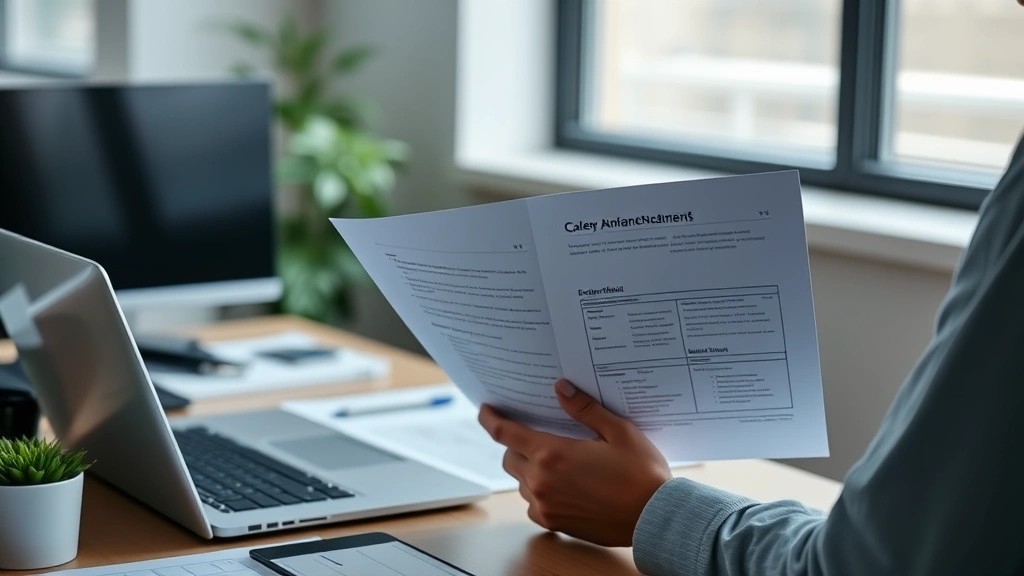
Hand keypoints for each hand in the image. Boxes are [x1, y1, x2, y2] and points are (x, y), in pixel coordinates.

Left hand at [478, 379, 671, 546]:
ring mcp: (545, 505)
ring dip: (529, 469)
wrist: (655, 517)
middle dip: (516, 445)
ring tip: (556, 463)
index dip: (490, 419)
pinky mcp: (554, 523)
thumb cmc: (641, 473)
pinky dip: (539, 493)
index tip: (485, 410)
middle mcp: (541, 481)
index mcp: (552, 453)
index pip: (505, 433)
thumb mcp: (618, 431)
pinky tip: (562, 487)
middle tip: (537, 437)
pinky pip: (533, 504)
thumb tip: (562, 388)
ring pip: (520, 482)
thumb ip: (585, 409)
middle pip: (509, 458)